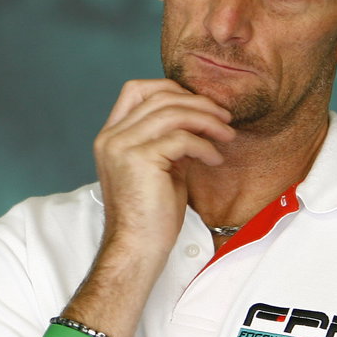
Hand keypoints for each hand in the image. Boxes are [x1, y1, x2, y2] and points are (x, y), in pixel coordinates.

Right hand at [93, 80, 233, 260]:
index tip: (198, 105)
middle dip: (197, 103)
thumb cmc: (150, 214)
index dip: (170, 89)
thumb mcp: (158, 166)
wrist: (138, 247)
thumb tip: (197, 118)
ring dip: (207, 120)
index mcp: (111, 136)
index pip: (135, 89)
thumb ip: (167, 139)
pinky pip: (182, 138)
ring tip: (226, 134)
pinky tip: (214, 160)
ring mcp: (122, 146)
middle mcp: (112, 137)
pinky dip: (205, 146)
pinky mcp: (140, 159)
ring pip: (172, 112)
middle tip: (223, 117)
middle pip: (159, 96)